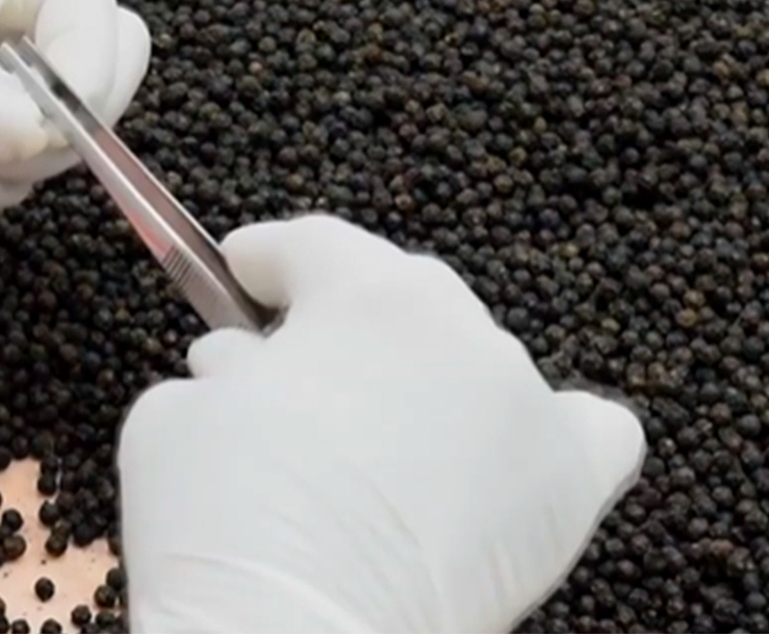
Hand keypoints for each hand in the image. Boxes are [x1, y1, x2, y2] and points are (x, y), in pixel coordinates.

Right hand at [118, 215, 646, 633]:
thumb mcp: (179, 415)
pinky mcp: (566, 487)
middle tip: (293, 370)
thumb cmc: (225, 522)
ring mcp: (521, 405)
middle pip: (402, 299)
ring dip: (426, 384)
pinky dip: (554, 437)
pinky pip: (590, 434)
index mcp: (367, 296)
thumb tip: (241, 366)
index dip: (269, 258)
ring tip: (382, 440)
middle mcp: (460, 330)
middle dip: (342, 324)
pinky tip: (516, 460)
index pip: (317, 247)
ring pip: (478, 362)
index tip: (243, 271)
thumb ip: (221, 370)